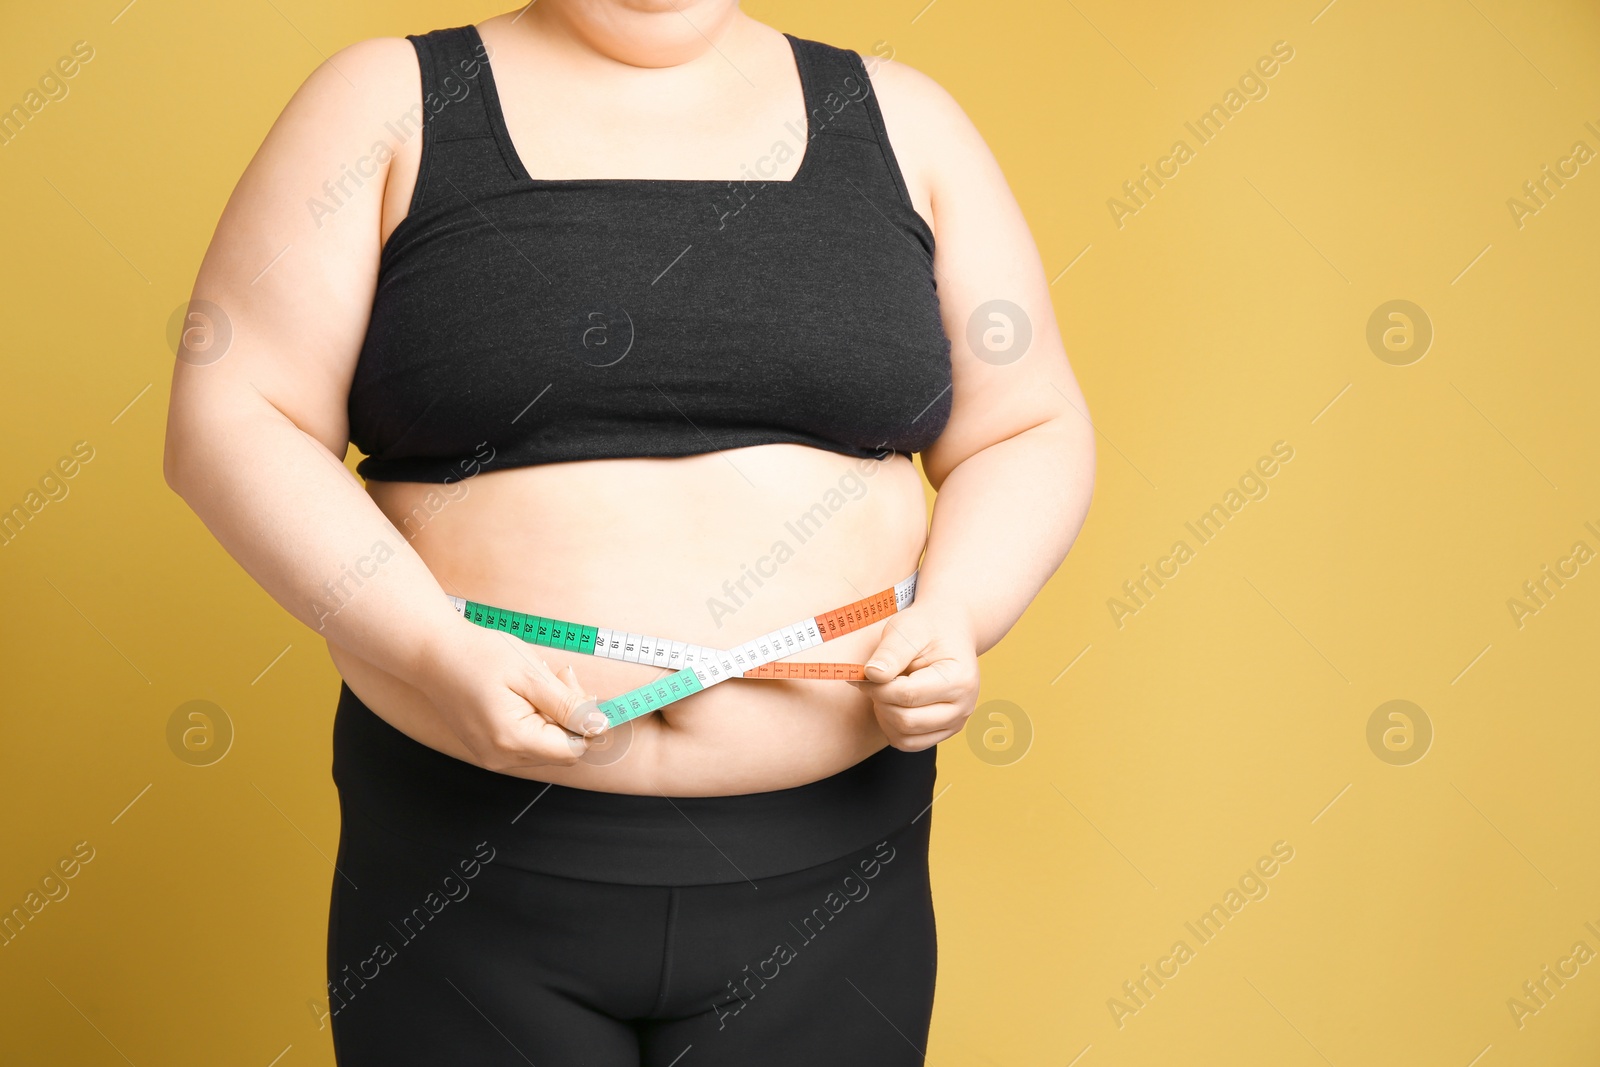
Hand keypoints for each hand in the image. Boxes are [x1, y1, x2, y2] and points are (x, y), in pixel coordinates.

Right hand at [414, 621, 607, 772]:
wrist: (431, 653)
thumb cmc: (477, 656)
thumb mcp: (530, 674)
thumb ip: (567, 704)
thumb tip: (599, 725)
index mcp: (512, 740)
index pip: (573, 750)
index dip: (586, 723)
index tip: (582, 691)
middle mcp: (502, 758)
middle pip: (561, 750)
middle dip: (571, 716)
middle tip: (561, 677)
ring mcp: (493, 755)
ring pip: (546, 745)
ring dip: (555, 715)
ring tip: (541, 680)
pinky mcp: (489, 748)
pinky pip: (527, 741)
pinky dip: (537, 719)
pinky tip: (527, 693)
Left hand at [851, 602, 980, 751]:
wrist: (948, 630)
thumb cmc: (927, 628)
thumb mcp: (907, 629)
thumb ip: (890, 653)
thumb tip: (872, 675)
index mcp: (960, 679)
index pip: (907, 695)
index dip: (876, 687)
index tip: (862, 675)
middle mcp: (964, 706)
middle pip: (906, 721)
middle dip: (881, 701)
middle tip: (875, 681)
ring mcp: (956, 722)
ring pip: (905, 738)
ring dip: (885, 716)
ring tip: (887, 690)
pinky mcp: (944, 731)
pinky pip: (908, 743)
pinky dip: (893, 728)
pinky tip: (892, 704)